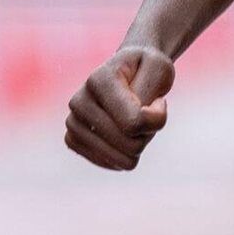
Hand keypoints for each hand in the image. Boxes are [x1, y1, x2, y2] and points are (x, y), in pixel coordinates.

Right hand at [64, 45, 174, 170]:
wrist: (129, 71)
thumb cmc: (147, 69)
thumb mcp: (160, 70)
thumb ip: (151, 95)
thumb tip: (133, 128)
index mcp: (98, 80)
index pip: (134, 122)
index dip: (158, 117)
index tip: (159, 100)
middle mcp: (79, 101)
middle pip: (130, 145)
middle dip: (148, 131)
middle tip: (146, 109)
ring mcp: (73, 123)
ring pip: (122, 159)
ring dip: (137, 141)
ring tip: (134, 118)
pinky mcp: (73, 141)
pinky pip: (112, 165)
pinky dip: (126, 152)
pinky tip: (123, 132)